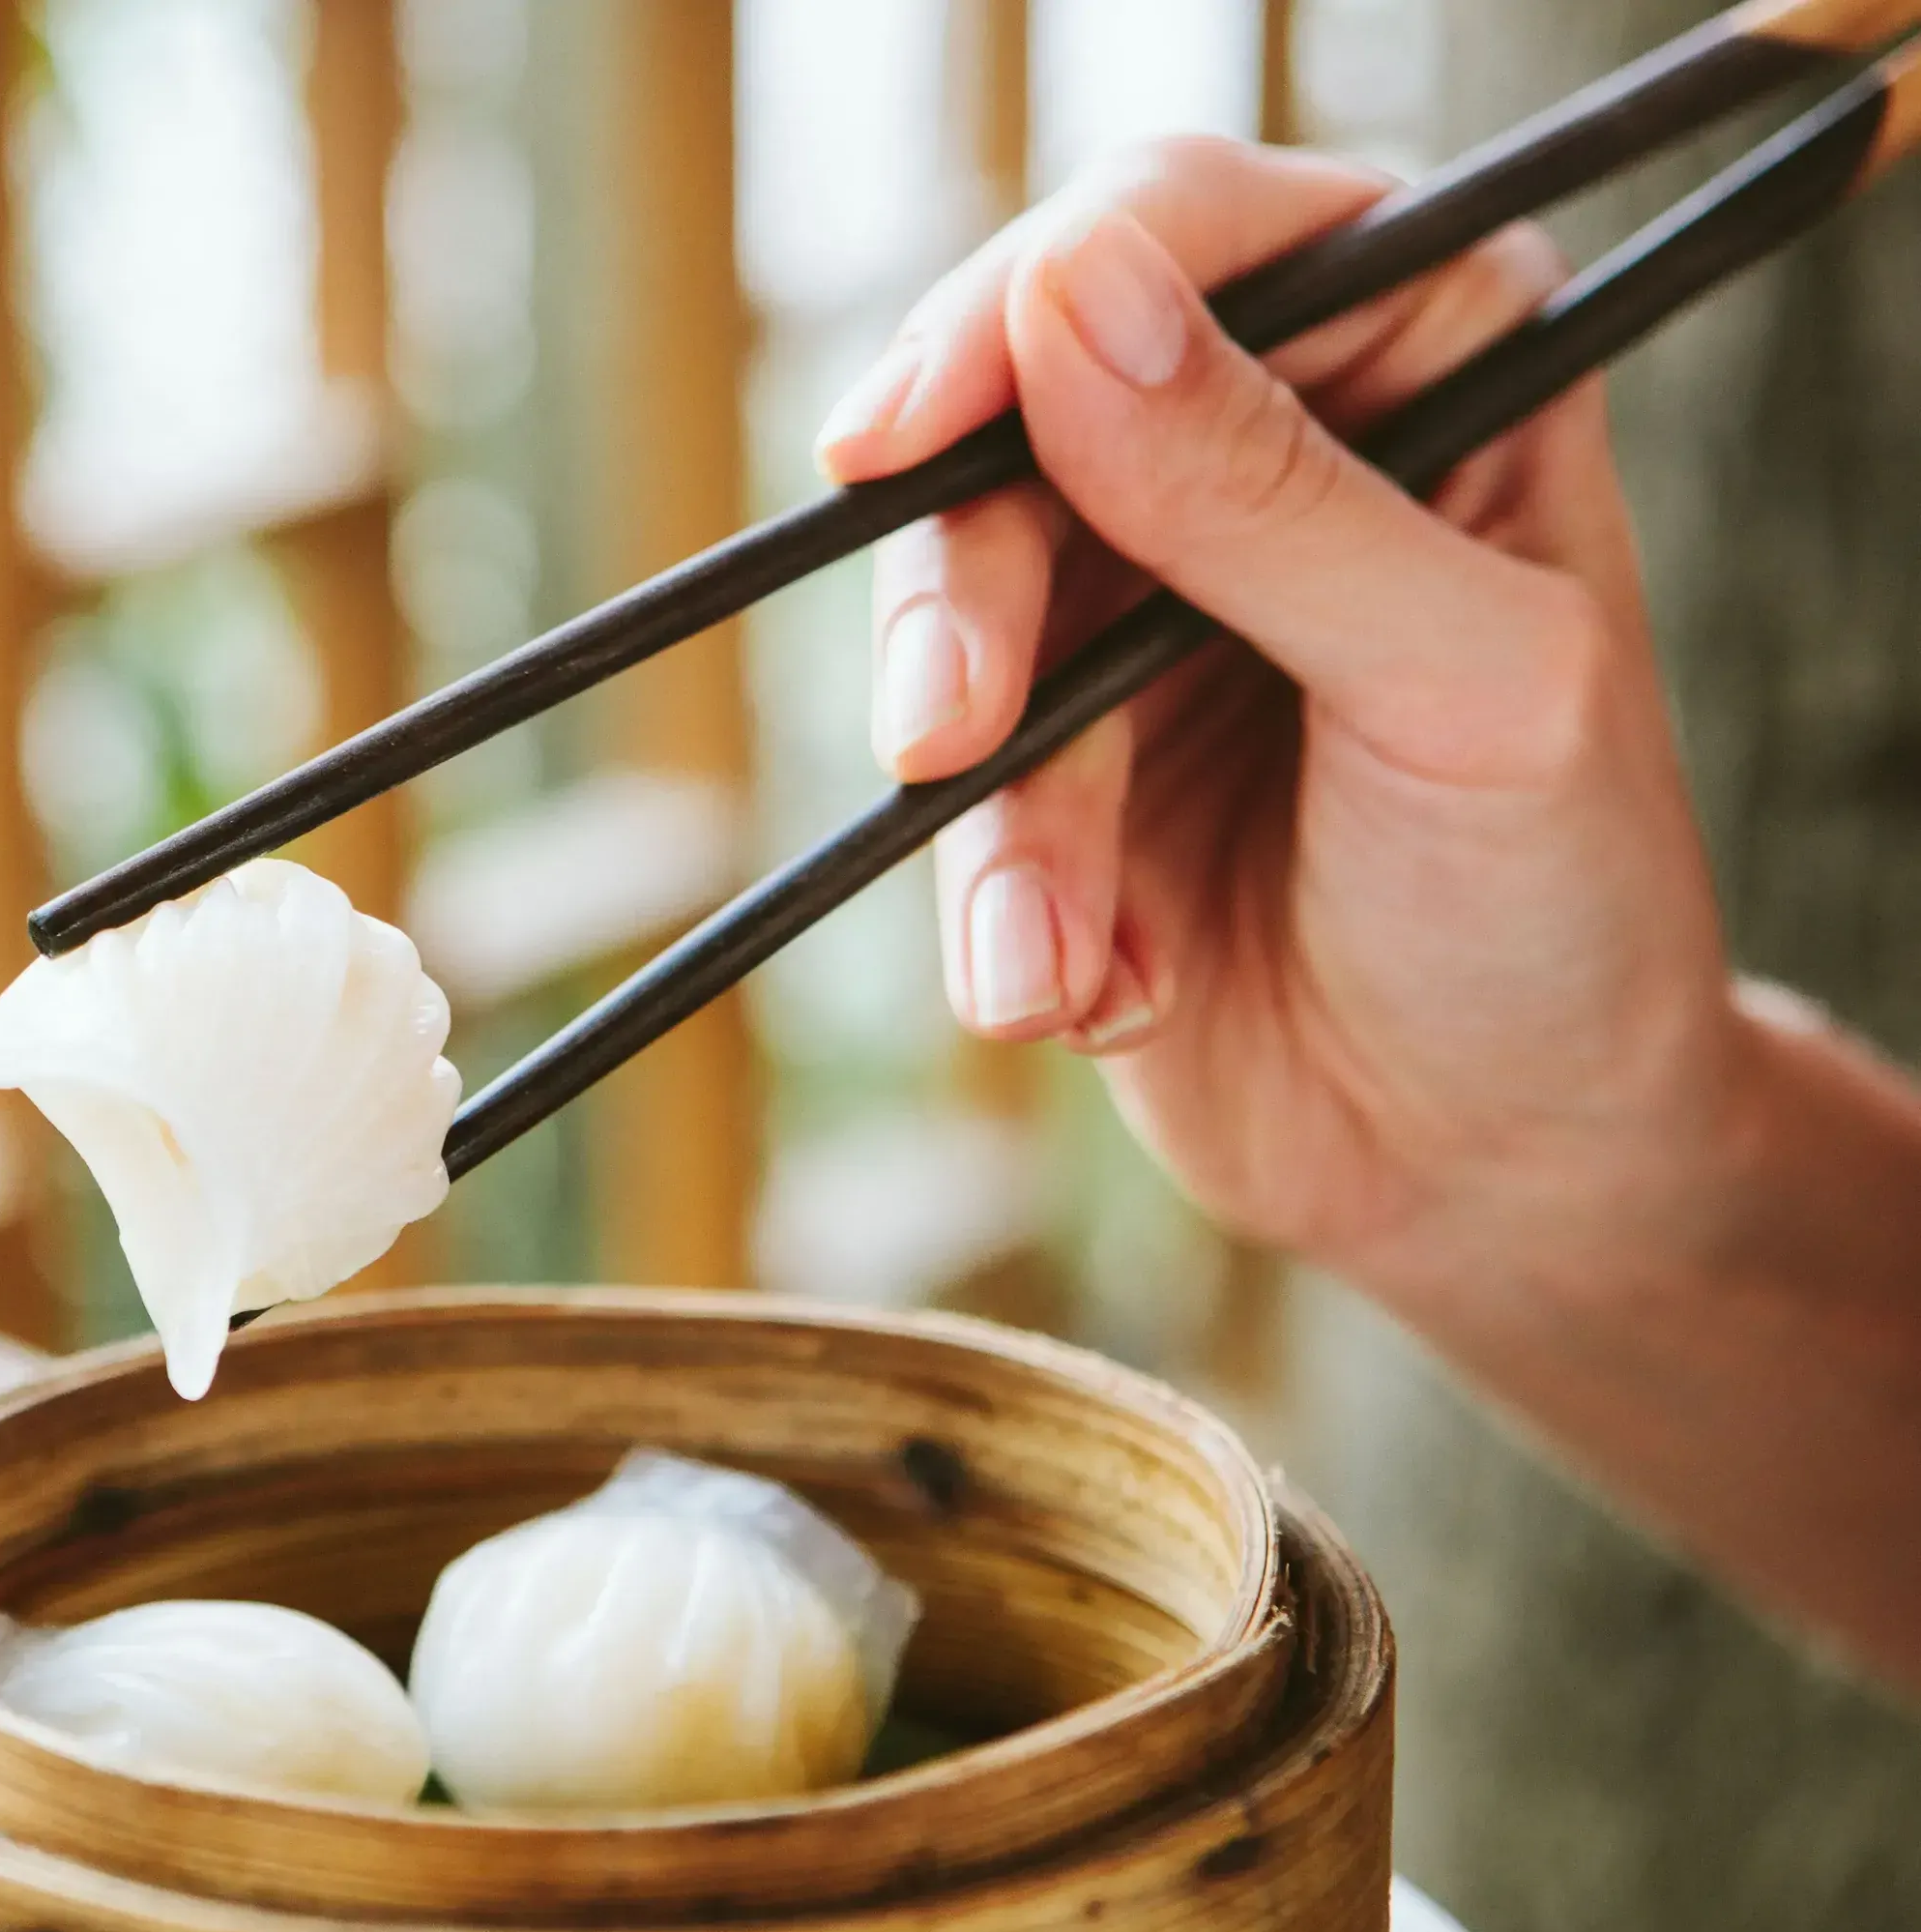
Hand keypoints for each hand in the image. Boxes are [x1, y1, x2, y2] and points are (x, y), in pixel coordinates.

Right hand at [815, 137, 1742, 1305]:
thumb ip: (1267, 496)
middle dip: (967, 612)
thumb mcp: (1459, 686)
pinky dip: (1001, 905)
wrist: (1497, 1172)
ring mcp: (1147, 605)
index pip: (1181, 235)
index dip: (1015, 312)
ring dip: (997, 819)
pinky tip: (1090, 992)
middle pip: (1014, 434)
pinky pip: (954, 787)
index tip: (896, 437)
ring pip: (955, 625)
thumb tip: (1064, 292)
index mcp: (1424, 353)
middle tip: (944, 741)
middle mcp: (1268, 449)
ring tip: (1056, 966)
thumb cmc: (1558, 912)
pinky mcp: (1063, 756)